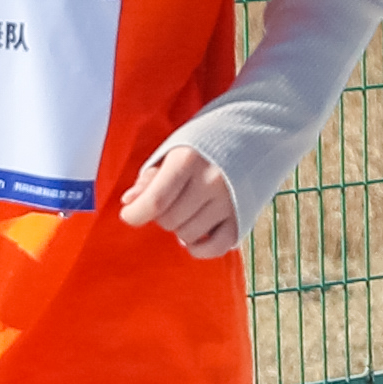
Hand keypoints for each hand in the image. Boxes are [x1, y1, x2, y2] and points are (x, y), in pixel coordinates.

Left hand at [119, 142, 243, 257]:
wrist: (253, 135)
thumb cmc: (205, 144)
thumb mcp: (173, 151)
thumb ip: (150, 177)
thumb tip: (130, 202)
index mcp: (188, 160)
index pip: (155, 201)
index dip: (135, 214)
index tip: (129, 215)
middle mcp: (212, 181)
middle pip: (170, 220)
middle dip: (161, 216)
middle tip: (170, 201)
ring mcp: (230, 201)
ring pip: (188, 236)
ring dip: (180, 229)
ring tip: (187, 210)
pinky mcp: (243, 217)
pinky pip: (215, 248)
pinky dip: (200, 248)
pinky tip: (196, 237)